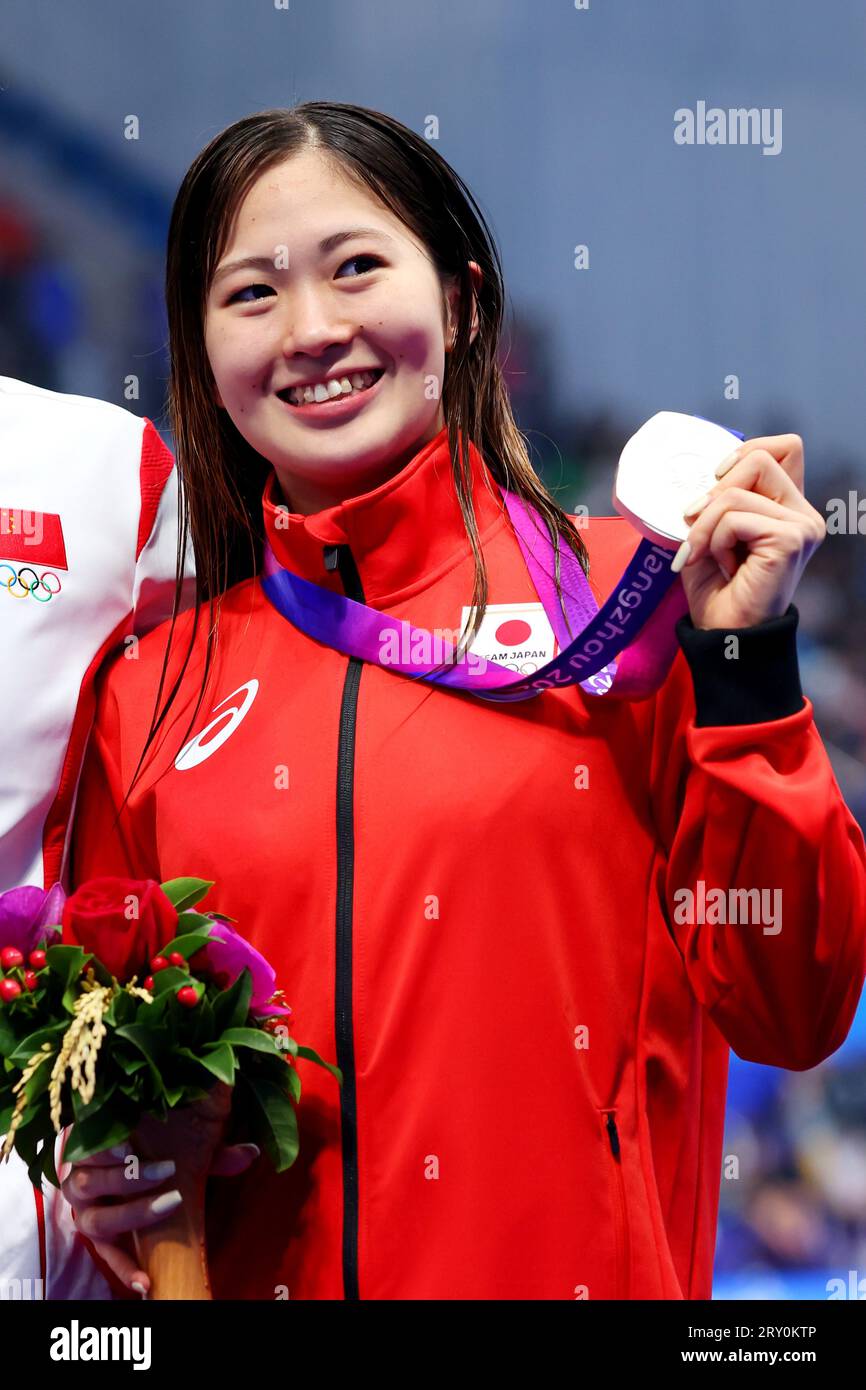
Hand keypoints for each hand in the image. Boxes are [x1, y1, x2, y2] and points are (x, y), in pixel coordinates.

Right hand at [59, 1131, 259, 1296]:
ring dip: (132, 1214)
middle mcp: (81, 1181)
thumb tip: (251, 1152)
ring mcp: (86, 1213)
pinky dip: (125, 1269)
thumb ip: (210, 1150)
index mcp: (96, 1148)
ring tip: (168, 1205)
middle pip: (91, 1180)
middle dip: (128, 1176)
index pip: (91, 1142)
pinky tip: (145, 1281)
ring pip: (96, 1219)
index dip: (107, 1144)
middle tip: (165, 1171)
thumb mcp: (179, 1146)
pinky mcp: (97, 1241)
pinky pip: (107, 1257)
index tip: (130, 1143)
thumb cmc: (150, 1154)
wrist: (125, 1179)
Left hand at [671, 433, 825, 628]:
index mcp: (788, 506)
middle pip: (758, 459)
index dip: (746, 451)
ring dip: (706, 525)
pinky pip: (735, 518)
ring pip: (737, 491)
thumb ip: (717, 497)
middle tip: (698, 530)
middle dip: (714, 493)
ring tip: (709, 556)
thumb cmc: (716, 587)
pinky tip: (723, 566)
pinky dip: (714, 540)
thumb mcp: (709, 530)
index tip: (715, 480)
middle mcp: (803, 513)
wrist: (723, 633)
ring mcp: (803, 525)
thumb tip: (705, 477)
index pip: (784, 447)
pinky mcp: (792, 539)